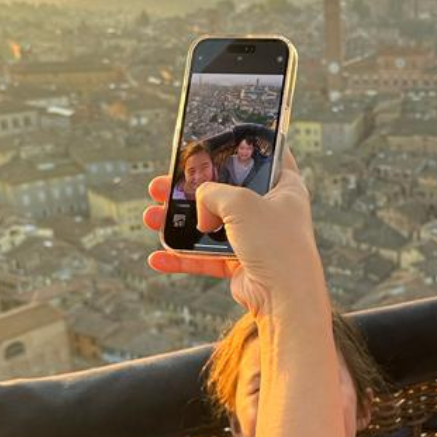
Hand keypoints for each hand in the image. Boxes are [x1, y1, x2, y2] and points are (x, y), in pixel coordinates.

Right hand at [143, 151, 322, 317]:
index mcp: (285, 187)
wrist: (284, 296)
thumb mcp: (240, 201)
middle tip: (164, 184)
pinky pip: (206, 258)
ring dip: (179, 222)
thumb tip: (201, 211)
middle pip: (226, 192)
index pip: (267, 156)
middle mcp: (271, 211)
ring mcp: (256, 238)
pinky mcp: (242, 264)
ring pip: (211, 225)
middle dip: (191, 189)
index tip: (218, 140)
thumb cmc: (275, 242)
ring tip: (152, 216)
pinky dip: (183, 258)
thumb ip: (213, 192)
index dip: (244, 146)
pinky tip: (159, 257)